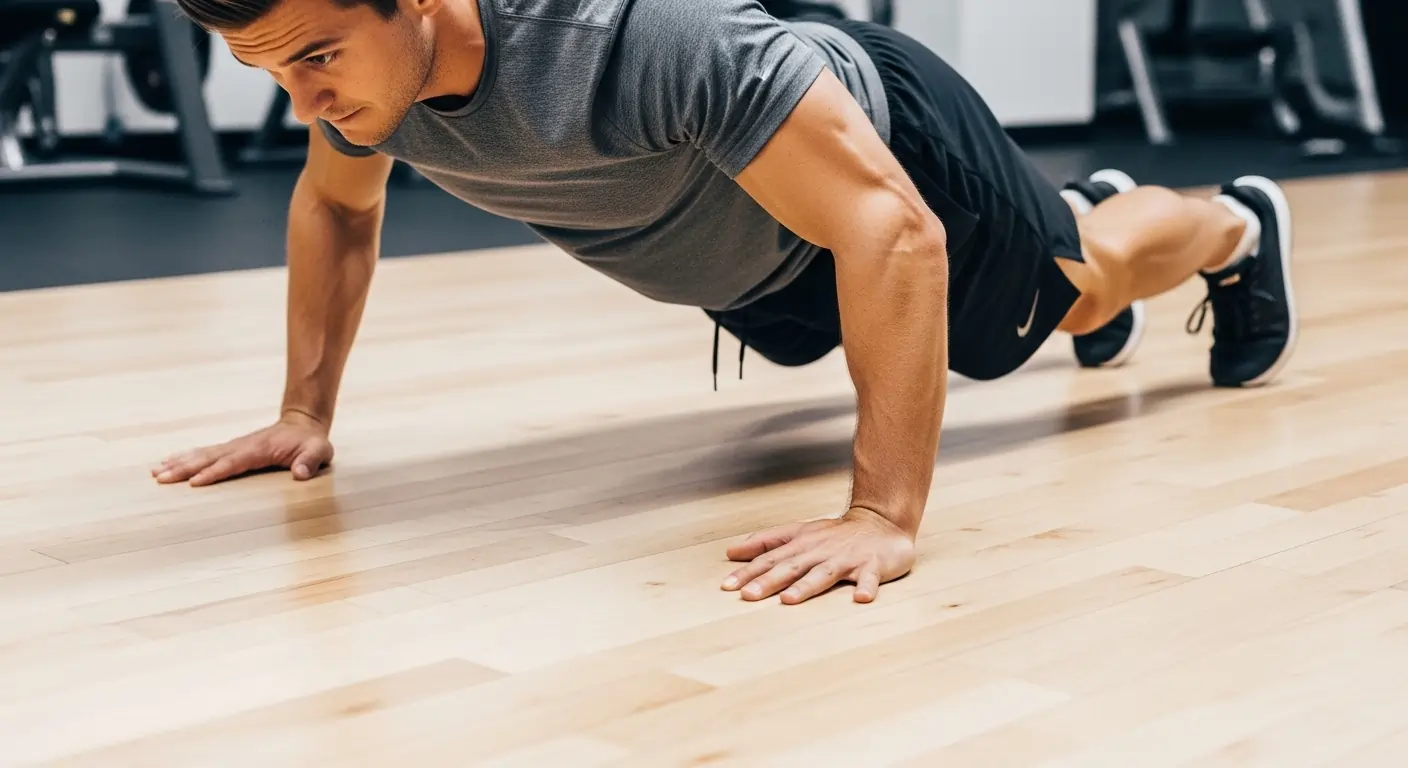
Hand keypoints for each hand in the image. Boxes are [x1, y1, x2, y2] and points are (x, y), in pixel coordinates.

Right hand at [151, 411, 333, 486]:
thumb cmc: (311, 442)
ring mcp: (234, 446)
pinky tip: (169, 462)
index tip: (194, 482)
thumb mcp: (319, 451)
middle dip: (184, 468)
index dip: (214, 472)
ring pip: (202, 454)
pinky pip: (205, 453)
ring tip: (155, 472)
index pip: (233, 463)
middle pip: (209, 458)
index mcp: (259, 450)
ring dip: (179, 463)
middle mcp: (241, 446)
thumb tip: (300, 474)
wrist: (303, 423)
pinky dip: (186, 457)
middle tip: (160, 477)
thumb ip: (310, 461)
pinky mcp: (231, 448)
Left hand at [721, 507, 916, 604]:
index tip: (727, 586)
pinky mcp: (872, 566)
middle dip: (768, 581)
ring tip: (789, 600)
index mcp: (801, 544)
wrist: (880, 522)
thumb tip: (731, 552)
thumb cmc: (835, 534)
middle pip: (791, 567)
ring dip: (806, 586)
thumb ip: (765, 541)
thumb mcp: (798, 532)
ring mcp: (846, 559)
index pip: (770, 558)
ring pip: (823, 573)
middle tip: (748, 595)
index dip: (748, 571)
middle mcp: (820, 551)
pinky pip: (870, 578)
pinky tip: (861, 597)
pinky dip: (866, 587)